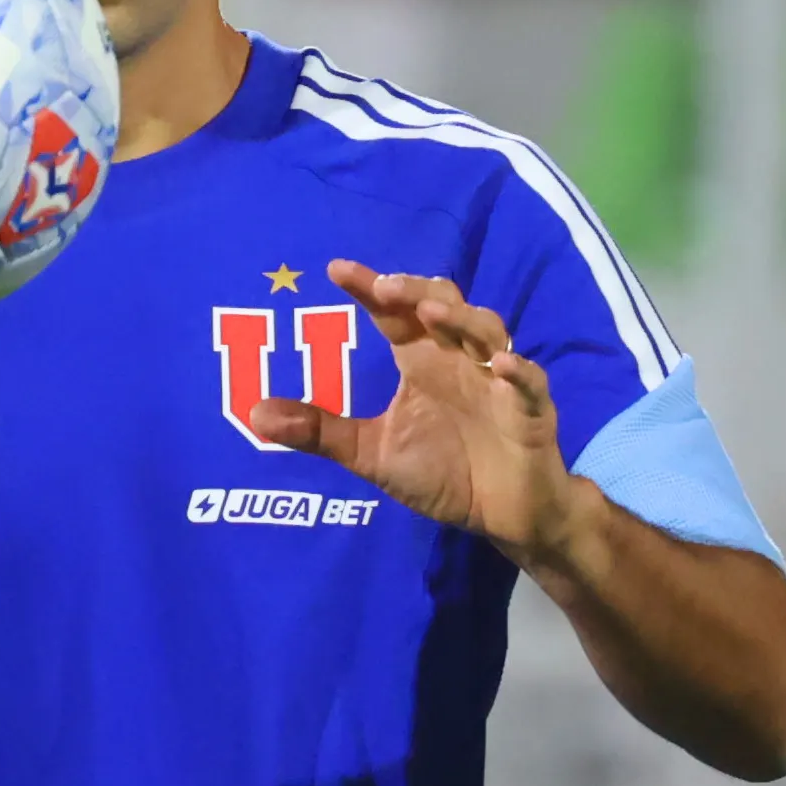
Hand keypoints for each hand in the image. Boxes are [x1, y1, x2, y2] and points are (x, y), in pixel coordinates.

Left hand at [248, 261, 577, 565]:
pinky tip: (503, 365)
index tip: (336, 270)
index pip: (394, 314)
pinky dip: (519, 373)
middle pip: (444, 307)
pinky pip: (529, 385)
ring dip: (462, 319)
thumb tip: (253, 414)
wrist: (501, 516)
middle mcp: (460, 359)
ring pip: (487, 333)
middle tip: (385, 287)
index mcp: (423, 361)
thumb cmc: (442, 472)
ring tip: (432, 313)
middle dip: (418, 292)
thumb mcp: (373, 454)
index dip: (370, 289)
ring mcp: (498, 382)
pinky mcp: (531, 412)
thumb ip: (320, 432)